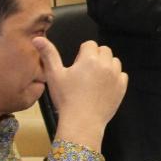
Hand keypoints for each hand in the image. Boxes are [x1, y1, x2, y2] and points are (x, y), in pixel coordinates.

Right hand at [33, 37, 127, 151]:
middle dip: (95, 56)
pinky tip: (103, 87)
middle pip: (104, 50)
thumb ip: (48, 54)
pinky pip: (122, 75)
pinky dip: (115, 78)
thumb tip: (38, 38)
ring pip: (114, 61)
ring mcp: (116, 76)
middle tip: (85, 72)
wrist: (82, 122)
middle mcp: (105, 64)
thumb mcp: (54, 75)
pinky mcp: (122, 88)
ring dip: (106, 65)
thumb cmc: (66, 99)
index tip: (77, 66)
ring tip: (94, 79)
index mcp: (89, 59)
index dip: (82, 53)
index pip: (90, 44)